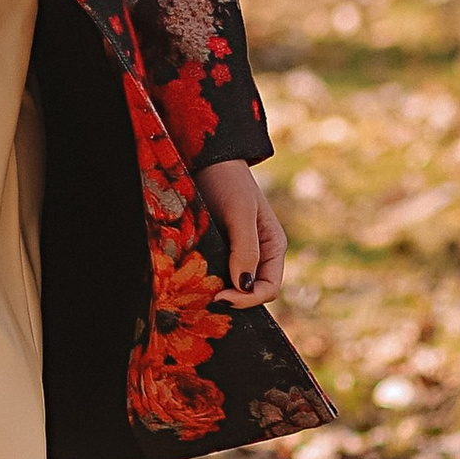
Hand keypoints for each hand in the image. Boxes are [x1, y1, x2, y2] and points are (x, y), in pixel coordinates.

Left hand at [198, 159, 286, 303]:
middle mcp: (256, 254)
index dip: (247, 299)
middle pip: (247, 291)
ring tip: (193, 290)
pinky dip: (201, 278)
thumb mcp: (240, 213)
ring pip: (228, 284)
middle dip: (229, 297)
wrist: (206, 159)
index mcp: (272, 249)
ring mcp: (234, 252)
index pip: (268, 289)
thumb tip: (245, 287)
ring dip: (213, 289)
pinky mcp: (214, 248)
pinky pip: (211, 272)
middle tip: (202, 297)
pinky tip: (187, 277)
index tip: (220, 297)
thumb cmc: (229, 181)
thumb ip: (246, 249)